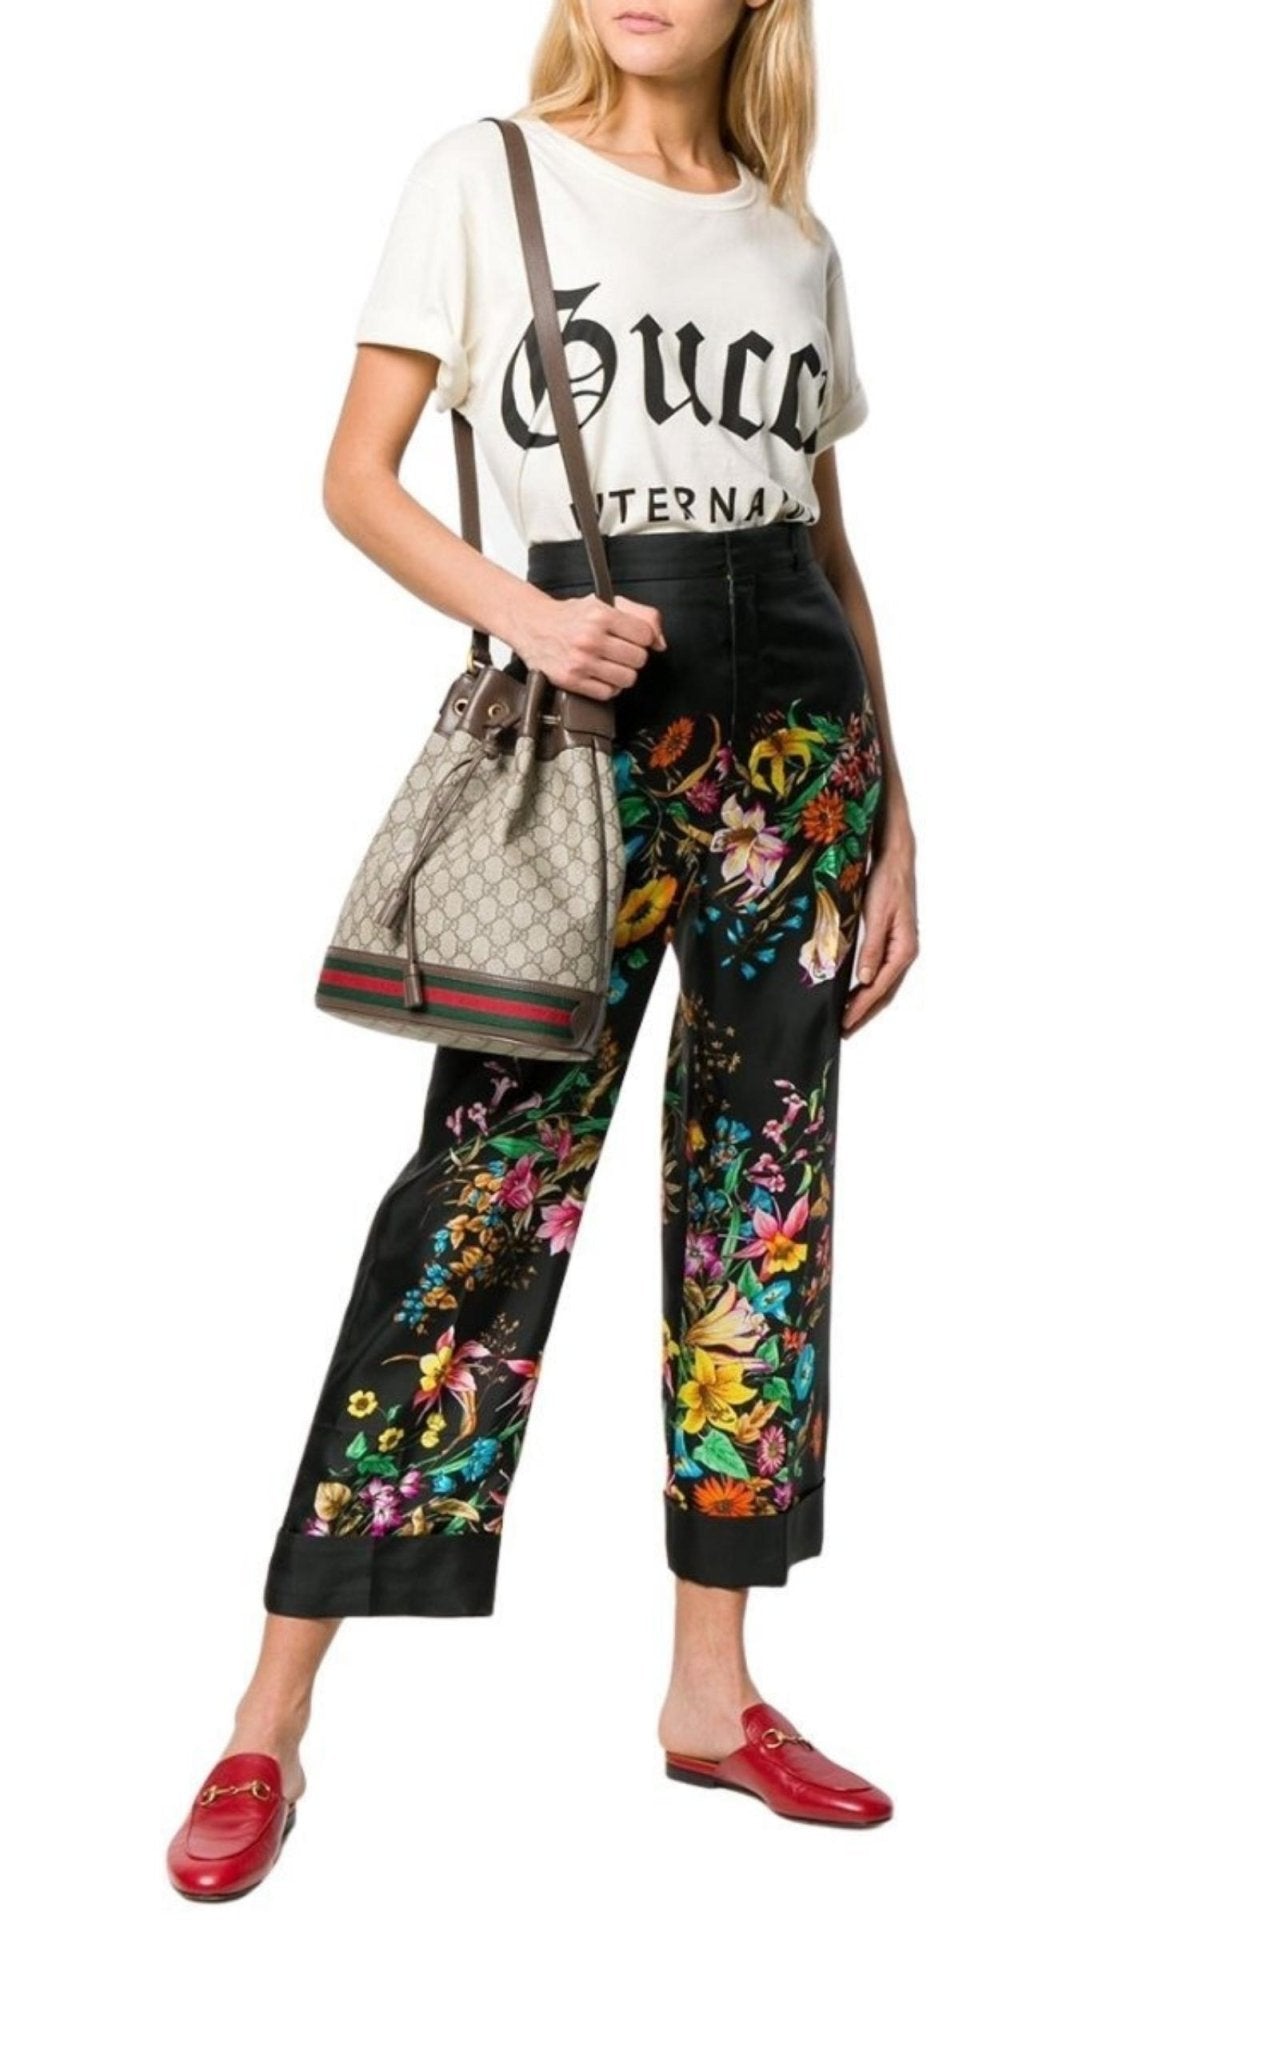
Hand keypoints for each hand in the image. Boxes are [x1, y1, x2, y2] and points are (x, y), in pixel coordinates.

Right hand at [516, 587, 666, 700]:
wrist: (532, 625)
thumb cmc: (569, 616)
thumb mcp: (605, 603)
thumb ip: (640, 615)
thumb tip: (660, 642)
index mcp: (601, 615)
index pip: (645, 635)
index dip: (643, 638)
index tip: (633, 639)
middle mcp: (590, 638)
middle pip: (639, 659)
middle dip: (632, 656)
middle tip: (619, 651)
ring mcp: (581, 661)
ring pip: (627, 679)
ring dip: (622, 673)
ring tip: (609, 664)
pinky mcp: (572, 680)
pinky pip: (608, 693)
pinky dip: (608, 687)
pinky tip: (599, 675)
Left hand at [841, 835, 918, 1037]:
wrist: (896, 860)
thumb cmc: (887, 882)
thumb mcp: (876, 914)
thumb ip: (872, 947)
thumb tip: (865, 979)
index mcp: (904, 949)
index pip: (880, 987)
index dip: (861, 1008)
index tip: (845, 1023)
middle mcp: (906, 952)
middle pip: (885, 992)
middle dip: (864, 1013)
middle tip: (844, 1031)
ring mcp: (901, 949)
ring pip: (884, 985)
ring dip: (866, 1003)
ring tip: (848, 1019)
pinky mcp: (893, 942)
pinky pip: (882, 972)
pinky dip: (868, 987)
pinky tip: (856, 992)